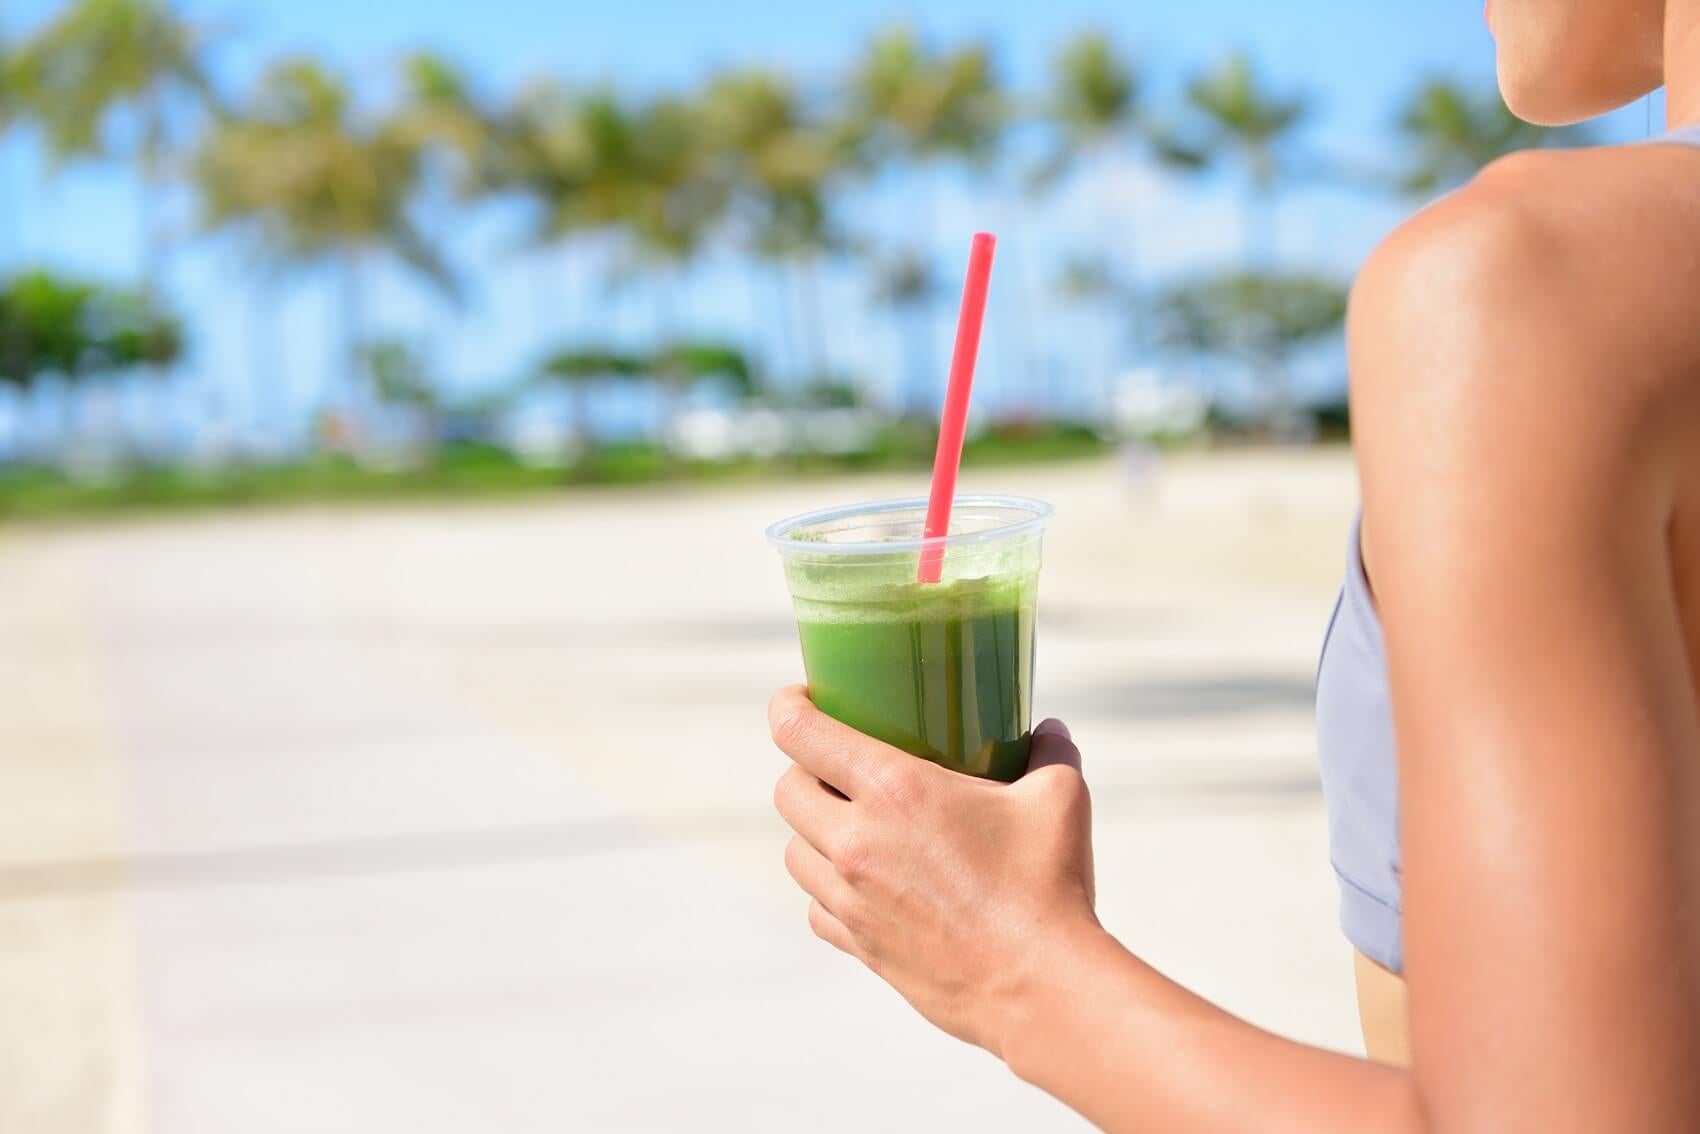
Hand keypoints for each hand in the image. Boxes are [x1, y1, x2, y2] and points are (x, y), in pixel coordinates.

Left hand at [768, 685, 1099, 1058]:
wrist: (1040, 987)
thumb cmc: (1047, 886)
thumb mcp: (1059, 796)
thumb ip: (1048, 751)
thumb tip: (1048, 730)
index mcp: (894, 788)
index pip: (800, 732)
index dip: (788, 706)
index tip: (800, 699)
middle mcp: (857, 840)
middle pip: (787, 790)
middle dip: (805, 770)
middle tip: (839, 767)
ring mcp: (852, 898)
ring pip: (794, 851)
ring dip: (813, 832)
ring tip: (851, 826)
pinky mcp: (860, 944)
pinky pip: (817, 908)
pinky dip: (830, 891)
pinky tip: (864, 886)